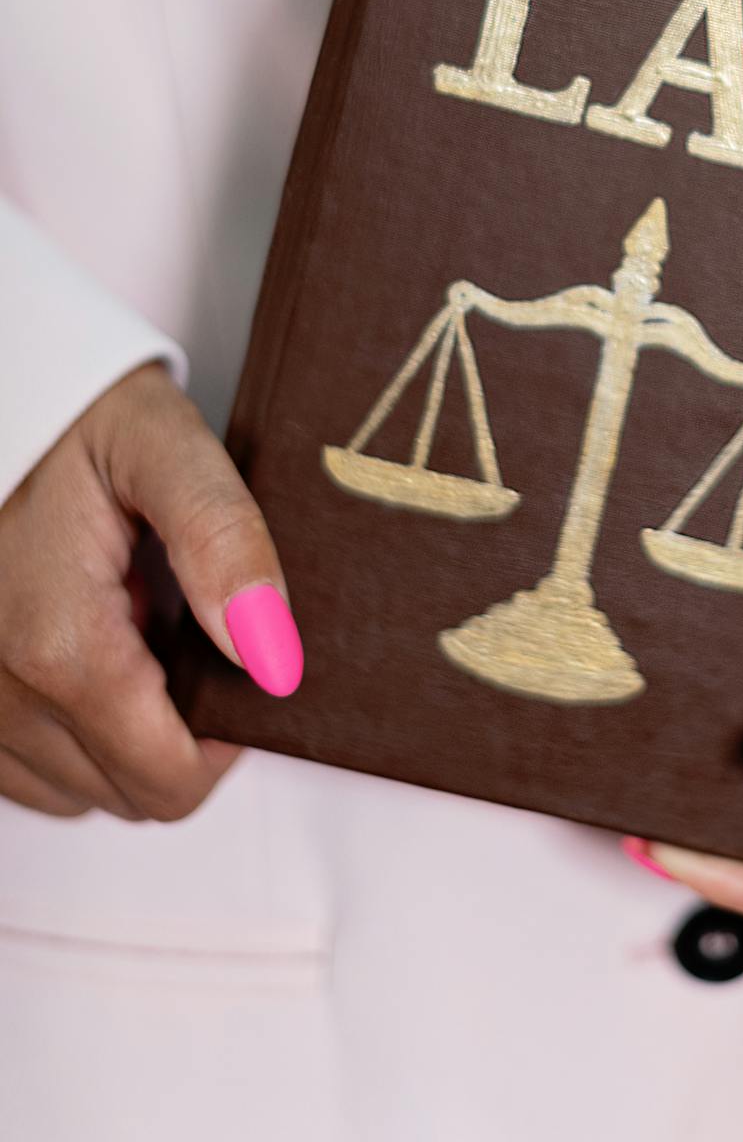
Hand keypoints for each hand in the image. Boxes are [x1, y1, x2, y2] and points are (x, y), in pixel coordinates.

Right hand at [0, 361, 301, 821]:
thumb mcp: (165, 445)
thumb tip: (273, 655)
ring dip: (133, 735)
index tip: (252, 664)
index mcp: (58, 643)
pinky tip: (105, 645)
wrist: (6, 391)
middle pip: (133, 793)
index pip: (170, 779)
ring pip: (83, 791)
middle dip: (187, 733)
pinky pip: (33, 771)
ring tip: (149, 630)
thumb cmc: (81, 413)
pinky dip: (81, 731)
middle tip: (204, 633)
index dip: (232, 739)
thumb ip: (224, 539)